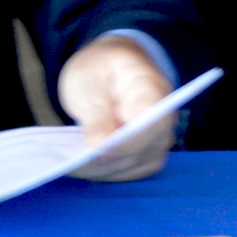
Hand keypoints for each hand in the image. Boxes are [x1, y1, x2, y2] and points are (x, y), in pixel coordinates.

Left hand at [57, 33, 175, 180]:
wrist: (109, 66)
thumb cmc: (98, 68)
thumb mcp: (87, 81)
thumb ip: (96, 113)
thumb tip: (99, 147)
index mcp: (151, 88)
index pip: (151, 123)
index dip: (128, 142)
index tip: (99, 153)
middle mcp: (164, 117)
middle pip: (146, 148)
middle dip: (111, 161)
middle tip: (74, 165)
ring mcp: (158, 137)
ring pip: (139, 164)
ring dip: (107, 170)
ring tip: (72, 168)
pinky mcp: (146, 151)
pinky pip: (132, 168)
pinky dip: (108, 171)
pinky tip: (82, 168)